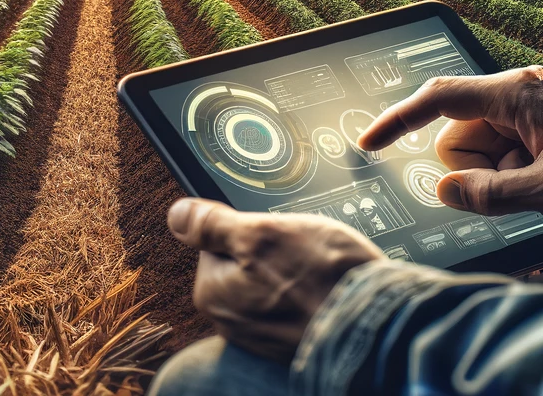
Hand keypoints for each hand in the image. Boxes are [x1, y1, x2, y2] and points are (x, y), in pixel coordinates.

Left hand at [167, 198, 381, 362]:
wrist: (382, 329)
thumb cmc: (324, 281)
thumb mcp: (260, 233)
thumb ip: (211, 225)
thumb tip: (177, 214)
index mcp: (212, 293)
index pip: (218, 241)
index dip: (249, 230)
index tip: (273, 235)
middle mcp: (231, 323)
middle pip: (245, 263)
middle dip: (273, 254)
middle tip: (302, 255)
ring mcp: (263, 338)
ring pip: (273, 283)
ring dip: (295, 275)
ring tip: (319, 275)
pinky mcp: (292, 344)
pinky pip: (295, 307)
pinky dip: (310, 297)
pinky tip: (327, 294)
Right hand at [358, 66, 542, 214]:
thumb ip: (493, 194)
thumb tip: (446, 191)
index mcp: (514, 93)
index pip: (437, 98)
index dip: (397, 120)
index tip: (371, 141)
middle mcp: (515, 93)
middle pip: (458, 133)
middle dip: (478, 166)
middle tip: (523, 184)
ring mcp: (526, 106)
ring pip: (478, 145)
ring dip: (500, 171)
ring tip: (539, 180)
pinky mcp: (535, 120)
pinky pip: (500, 146)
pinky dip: (513, 168)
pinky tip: (542, 175)